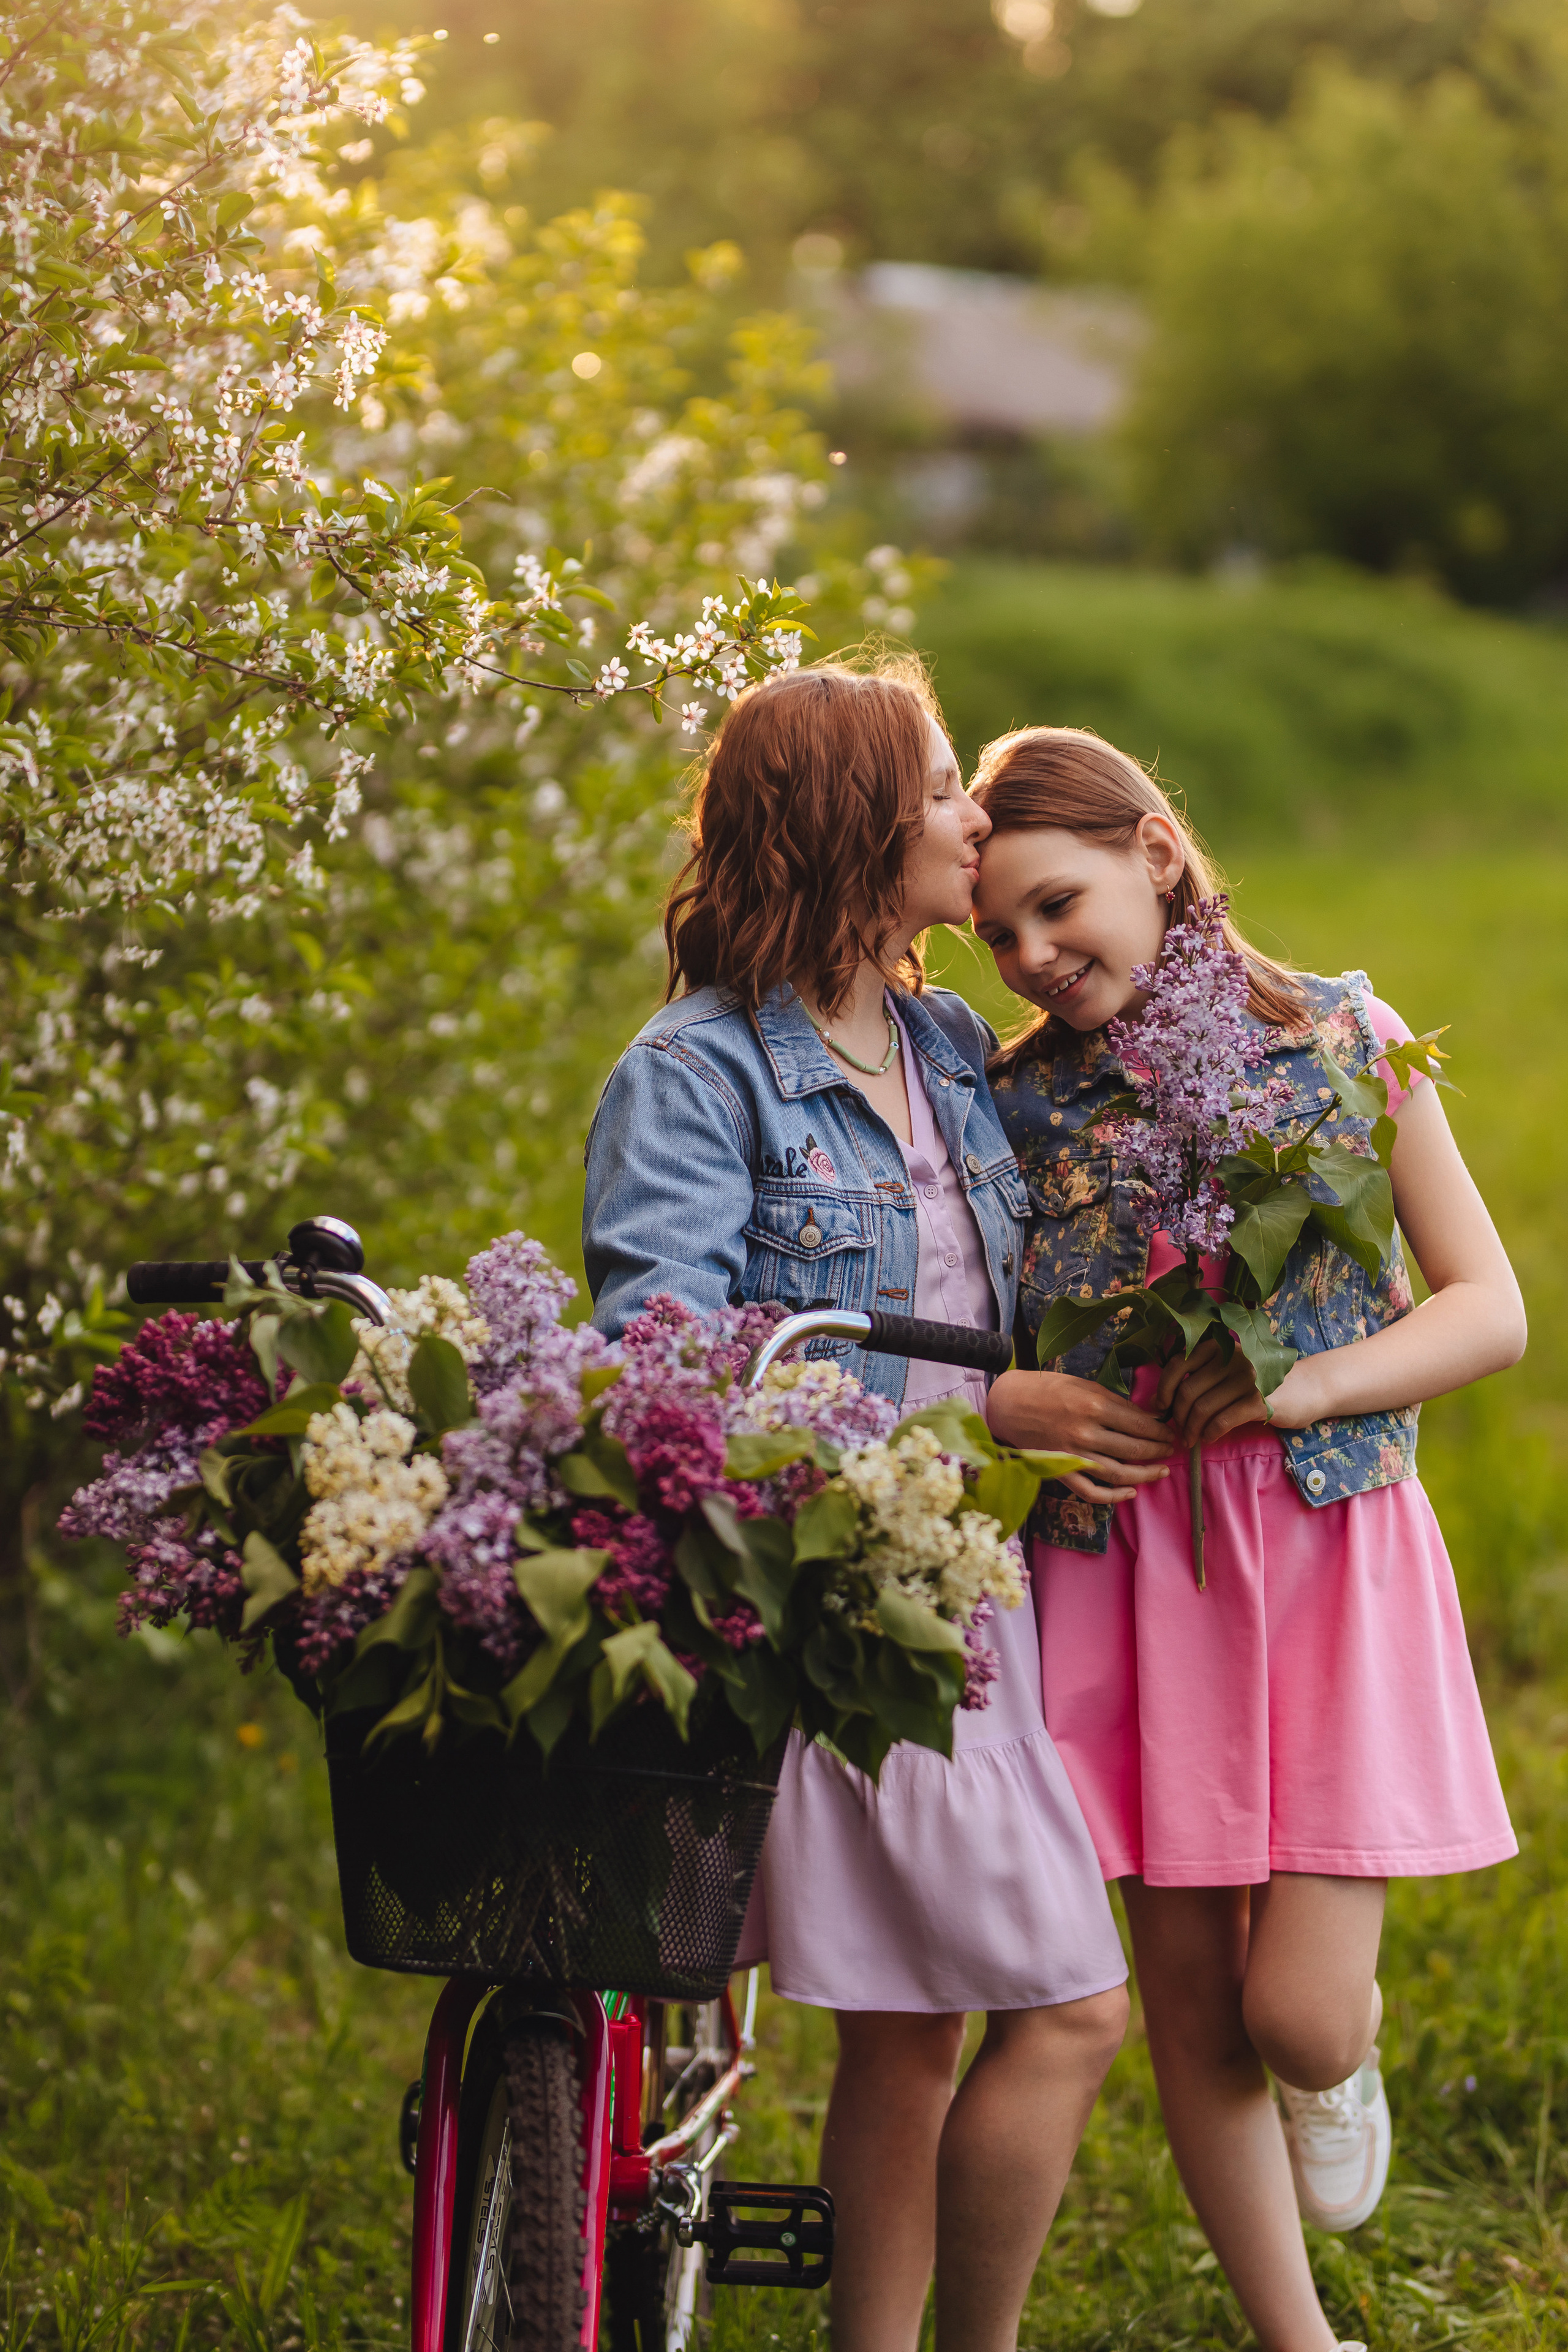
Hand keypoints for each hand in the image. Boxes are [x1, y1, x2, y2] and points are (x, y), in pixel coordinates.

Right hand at [987, 1367, 1173, 1506]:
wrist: (1009, 1403)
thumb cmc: (1047, 1389)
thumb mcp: (1084, 1386)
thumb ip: (1115, 1402)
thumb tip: (1147, 1416)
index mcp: (1094, 1406)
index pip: (1140, 1424)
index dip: (1160, 1431)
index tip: (1170, 1432)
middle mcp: (1086, 1433)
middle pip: (1134, 1449)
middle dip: (1158, 1451)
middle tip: (1170, 1450)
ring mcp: (1073, 1455)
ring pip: (1118, 1473)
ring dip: (1145, 1475)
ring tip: (1161, 1472)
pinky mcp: (1061, 1471)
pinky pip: (1091, 1491)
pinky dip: (1113, 1496)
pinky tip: (1130, 1493)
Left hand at [1155, 1340, 1324, 1445]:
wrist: (1309, 1386)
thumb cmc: (1263, 1382)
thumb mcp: (1232, 1369)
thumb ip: (1202, 1376)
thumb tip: (1162, 1401)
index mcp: (1220, 1347)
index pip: (1178, 1364)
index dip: (1164, 1388)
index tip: (1161, 1406)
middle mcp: (1231, 1358)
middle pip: (1188, 1391)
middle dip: (1178, 1416)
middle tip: (1180, 1431)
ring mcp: (1245, 1379)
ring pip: (1202, 1408)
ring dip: (1192, 1429)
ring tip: (1192, 1439)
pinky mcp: (1258, 1401)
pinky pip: (1221, 1421)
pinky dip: (1210, 1433)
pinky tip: (1209, 1438)